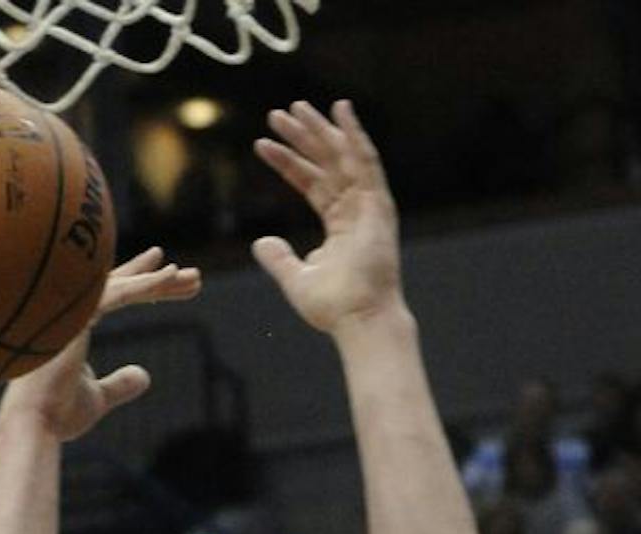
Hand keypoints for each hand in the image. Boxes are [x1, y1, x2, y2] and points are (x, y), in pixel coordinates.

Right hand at [2, 247, 202, 441]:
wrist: (34, 424)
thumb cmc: (57, 414)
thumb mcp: (98, 399)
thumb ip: (120, 384)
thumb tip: (145, 376)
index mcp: (71, 327)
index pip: (110, 296)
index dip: (140, 283)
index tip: (168, 274)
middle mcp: (70, 312)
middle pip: (120, 284)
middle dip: (156, 279)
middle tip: (192, 275)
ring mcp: (71, 310)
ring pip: (123, 286)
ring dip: (160, 281)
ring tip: (195, 279)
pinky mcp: (77, 314)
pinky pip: (118, 293)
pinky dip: (145, 284)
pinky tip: (170, 277)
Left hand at [252, 100, 405, 337]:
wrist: (359, 319)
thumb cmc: (334, 307)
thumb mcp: (296, 278)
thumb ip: (279, 258)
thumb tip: (261, 242)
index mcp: (340, 223)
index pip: (310, 183)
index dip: (287, 162)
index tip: (262, 144)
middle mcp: (356, 208)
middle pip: (326, 162)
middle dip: (303, 137)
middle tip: (278, 113)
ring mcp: (369, 204)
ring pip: (342, 155)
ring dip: (321, 129)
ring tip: (296, 106)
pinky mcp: (379, 203)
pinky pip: (366, 160)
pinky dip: (354, 133)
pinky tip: (341, 109)